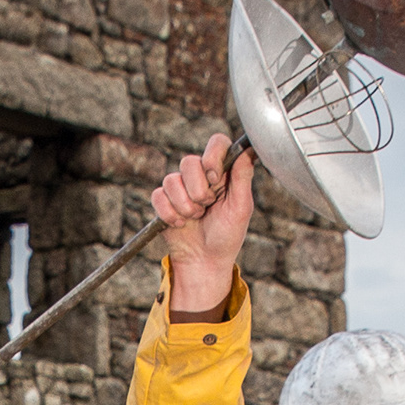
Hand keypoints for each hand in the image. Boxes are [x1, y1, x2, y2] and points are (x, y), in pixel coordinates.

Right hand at [155, 136, 253, 317]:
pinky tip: (179, 224)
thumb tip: (247, 149)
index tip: (214, 179)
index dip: (212, 157)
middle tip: (207, 207)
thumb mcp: (241, 208)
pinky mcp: (164, 201)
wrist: (205, 261)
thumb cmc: (227, 236)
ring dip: (185, 206)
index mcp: (223, 173)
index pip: (216, 143)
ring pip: (171, 180)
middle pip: (189, 162)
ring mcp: (180, 188)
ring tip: (195, 218)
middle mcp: (200, 176)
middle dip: (198, 191)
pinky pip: (158, 196)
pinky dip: (169, 214)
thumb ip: (243, 177)